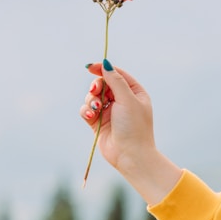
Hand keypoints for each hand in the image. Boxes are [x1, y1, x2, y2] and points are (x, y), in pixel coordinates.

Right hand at [80, 60, 181, 204]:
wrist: (130, 156)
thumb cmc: (134, 127)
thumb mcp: (127, 99)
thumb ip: (115, 80)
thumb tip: (105, 63)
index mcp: (134, 92)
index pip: (116, 74)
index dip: (103, 69)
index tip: (90, 67)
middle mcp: (122, 101)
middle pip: (102, 84)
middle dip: (96, 87)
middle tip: (95, 92)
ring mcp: (109, 112)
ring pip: (92, 97)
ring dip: (91, 101)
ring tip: (95, 111)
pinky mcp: (98, 123)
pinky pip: (87, 110)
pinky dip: (86, 112)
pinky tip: (90, 117)